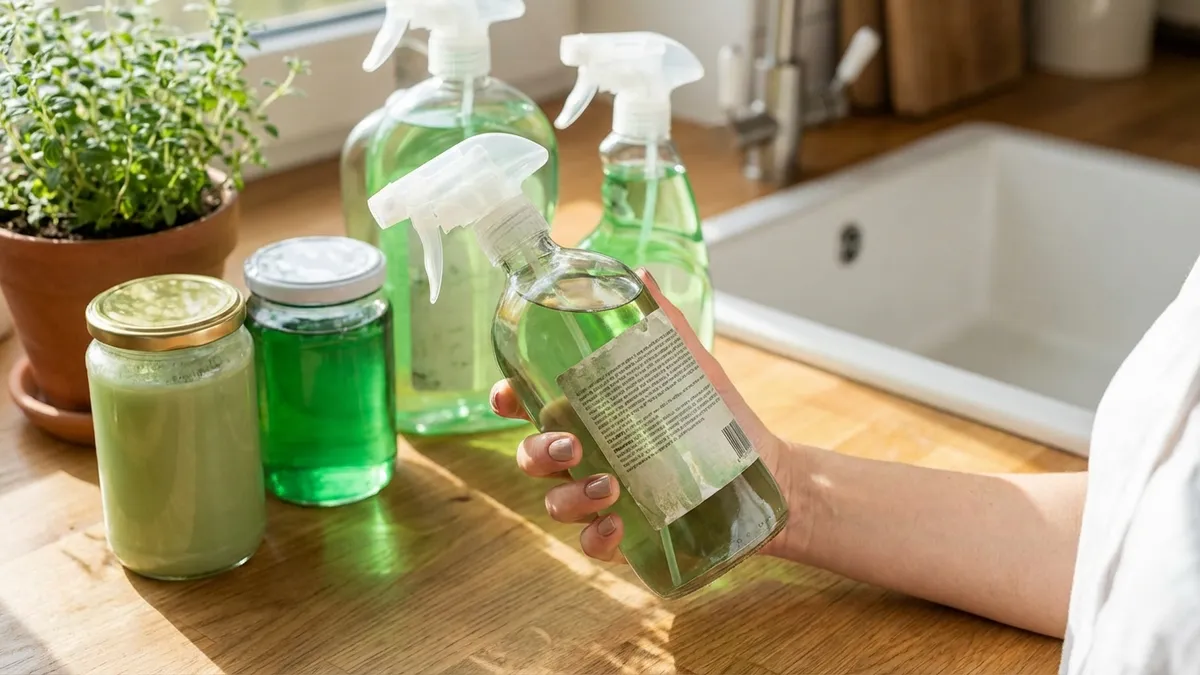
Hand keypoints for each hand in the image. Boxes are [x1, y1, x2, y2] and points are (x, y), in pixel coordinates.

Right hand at [490, 268, 792, 563]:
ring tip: (607, 486)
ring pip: (556, 501)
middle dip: (536, 451)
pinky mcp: (627, 533)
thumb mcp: (692, 367)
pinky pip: (592, 542)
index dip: (508, 399)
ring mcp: (602, 496)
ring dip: (568, 496)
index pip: (531, 404)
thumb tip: (641, 273)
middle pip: (532, 455)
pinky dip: (596, 537)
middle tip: (569, 445)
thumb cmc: (718, 417)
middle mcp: (589, 454)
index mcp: (591, 412)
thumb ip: (663, 323)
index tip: (506, 395)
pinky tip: (616, 525)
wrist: (765, 472)